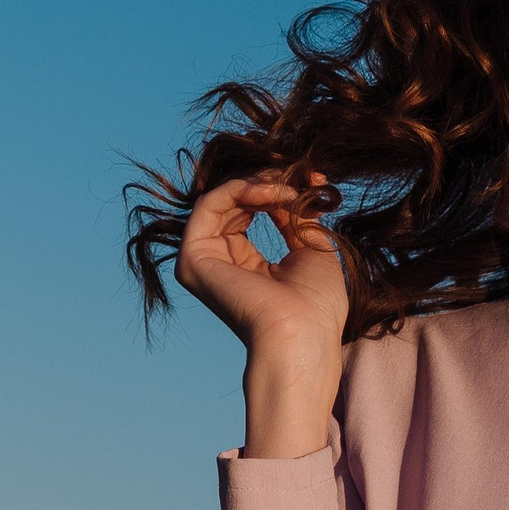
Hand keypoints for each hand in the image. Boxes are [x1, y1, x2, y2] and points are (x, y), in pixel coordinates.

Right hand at [175, 173, 347, 456]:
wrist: (303, 332)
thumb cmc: (316, 303)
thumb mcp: (312, 247)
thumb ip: (294, 217)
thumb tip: (286, 189)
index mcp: (246, 266)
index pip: (249, 212)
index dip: (278, 190)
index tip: (313, 180)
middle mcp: (219, 263)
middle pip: (233, 203)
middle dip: (267, 183)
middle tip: (297, 177)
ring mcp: (203, 261)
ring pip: (219, 199)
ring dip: (257, 184)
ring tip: (286, 189)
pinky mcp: (193, 258)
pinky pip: (207, 205)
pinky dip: (239, 190)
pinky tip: (270, 193)